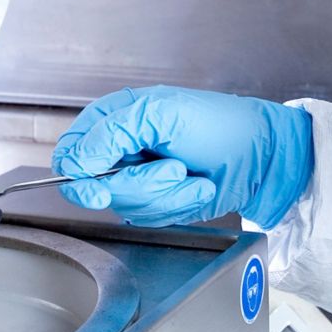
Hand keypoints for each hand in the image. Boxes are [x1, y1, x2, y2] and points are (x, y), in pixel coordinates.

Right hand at [50, 86, 313, 227]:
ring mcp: (138, 177)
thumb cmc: (220, 125)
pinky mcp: (156, 201)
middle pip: (94, 186)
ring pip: (124, 205)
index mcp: (115, 118)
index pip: (71, 151)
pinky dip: (178, 205)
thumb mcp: (163, 115)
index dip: (79, 173)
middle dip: (140, 183)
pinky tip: (196, 186)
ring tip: (189, 174)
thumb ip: (113, 133)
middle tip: (172, 168)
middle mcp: (121, 149)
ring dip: (166, 195)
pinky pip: (149, 217)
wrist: (261, 157)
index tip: (99, 185)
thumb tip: (76, 162)